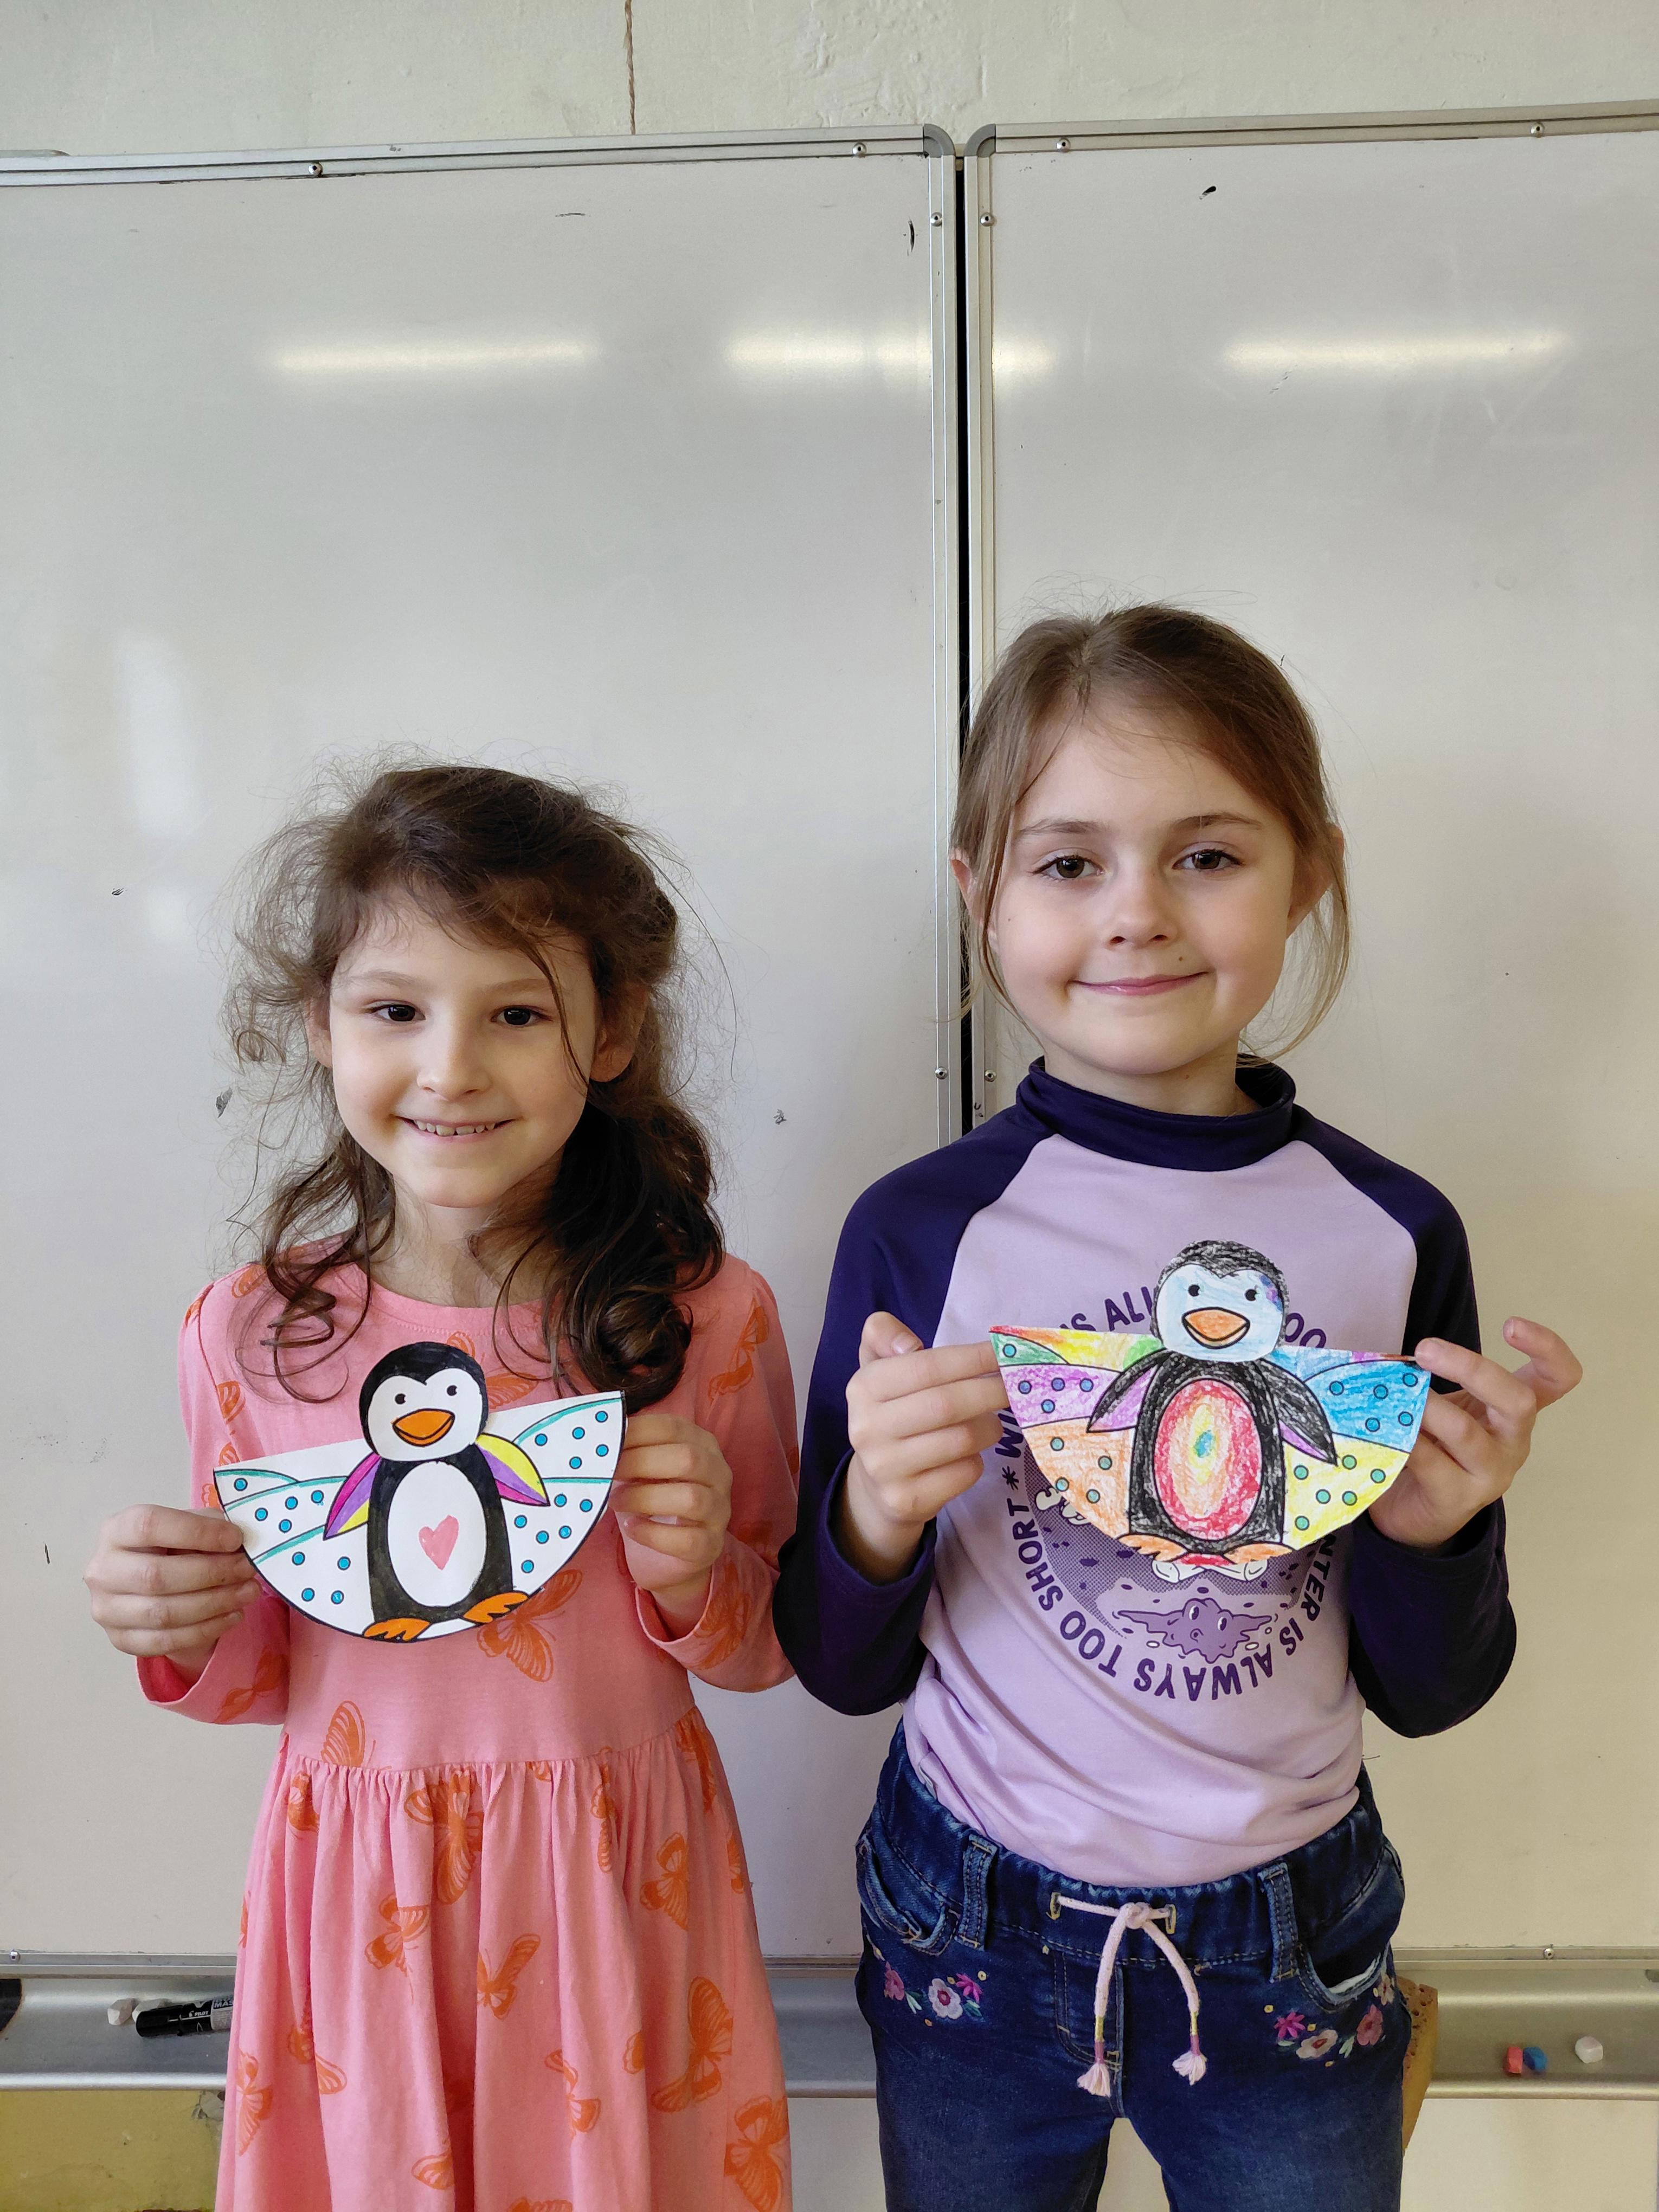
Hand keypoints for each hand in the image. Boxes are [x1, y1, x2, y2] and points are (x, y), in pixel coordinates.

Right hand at [85, 1504, 260, 1679]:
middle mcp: (102, 1570)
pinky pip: (166, 1641)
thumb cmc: (172, 1545)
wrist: (151, 1582)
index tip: (235, 1538)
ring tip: (249, 1592)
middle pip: (156, 1576)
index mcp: (116, 1530)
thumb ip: (208, 1525)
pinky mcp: (121, 1639)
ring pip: (164, 1613)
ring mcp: (106, 1609)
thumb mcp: (186, 1524)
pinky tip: (233, 1615)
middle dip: (212, 1573)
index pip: (149, 1526)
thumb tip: (240, 1539)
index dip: (196, 1532)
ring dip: (215, 1603)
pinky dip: (206, 1630)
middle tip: (248, 1568)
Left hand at [612, 1414, 732, 1633]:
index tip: (606, 1441)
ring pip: (690, 1498)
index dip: (637, 1432)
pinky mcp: (710, 1545)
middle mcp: (718, 1474)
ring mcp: (719, 1511)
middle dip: (640, 1463)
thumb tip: (598, 1443)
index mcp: (702, 1445)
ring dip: (644, 1498)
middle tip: (607, 1472)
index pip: (673, 1427)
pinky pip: (686, 1539)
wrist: (670, 1555)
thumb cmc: (654, 1501)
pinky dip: (652, 1533)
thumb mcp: (644, 1471)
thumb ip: (630, 1453)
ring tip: (615, 1501)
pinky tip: (631, 1528)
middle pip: (687, 1459)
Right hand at [839, 1313, 1009, 1582]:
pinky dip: (977, 1459)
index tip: (1003, 1352)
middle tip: (1015, 1385)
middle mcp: (867, 1429)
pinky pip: (964, 1472)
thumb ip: (884, 1335)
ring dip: (989, 1426)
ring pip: (961, 1440)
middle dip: (990, 1390)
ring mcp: (885, 1469)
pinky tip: (969, 1453)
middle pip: (947, 1404)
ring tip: (990, 1419)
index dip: (971, 1358)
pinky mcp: (907, 1500)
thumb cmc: (891, 1412)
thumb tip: (910, 1345)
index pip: (926, 1367)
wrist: (876, 1485)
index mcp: (863, 1388)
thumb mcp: (879, 1368)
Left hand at [1367, 1317, 1582, 1551]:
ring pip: (1467, 1433)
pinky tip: (1383, 1429)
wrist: (1416, 1513)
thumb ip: (1436, 1379)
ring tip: (1396, 1395)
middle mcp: (1513, 1442)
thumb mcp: (1447, 1407)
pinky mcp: (1457, 1498)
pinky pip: (1431, 1463)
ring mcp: (1490, 1475)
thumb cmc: (1435, 1446)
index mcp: (1516, 1412)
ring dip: (1427, 1408)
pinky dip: (1404, 1440)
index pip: (1558, 1379)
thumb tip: (1398, 1354)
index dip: (1548, 1348)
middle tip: (1425, 1349)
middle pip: (1519, 1402)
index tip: (1510, 1325)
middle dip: (1472, 1369)